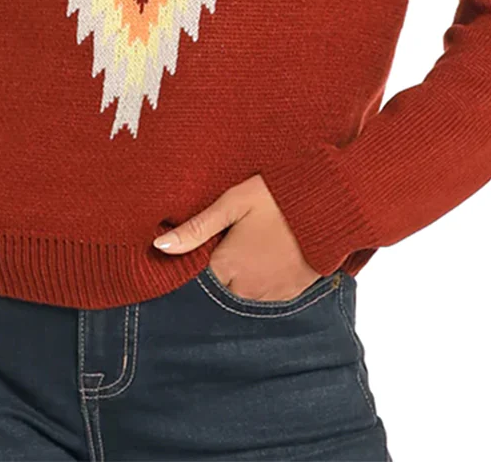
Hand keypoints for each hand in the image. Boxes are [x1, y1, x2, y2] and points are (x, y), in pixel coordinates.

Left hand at [152, 174, 321, 300]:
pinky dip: (265, 278)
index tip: (209, 239)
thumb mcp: (233, 203)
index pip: (198, 276)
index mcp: (227, 266)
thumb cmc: (279, 197)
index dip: (201, 257)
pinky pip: (268, 293)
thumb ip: (197, 228)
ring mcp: (271, 294)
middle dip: (222, 266)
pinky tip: (271, 253)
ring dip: (244, 274)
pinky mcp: (292, 294)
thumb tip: (159, 247)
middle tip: (234, 236)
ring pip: (243, 291)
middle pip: (220, 285)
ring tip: (255, 242)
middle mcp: (246, 288)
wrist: (331, 204)